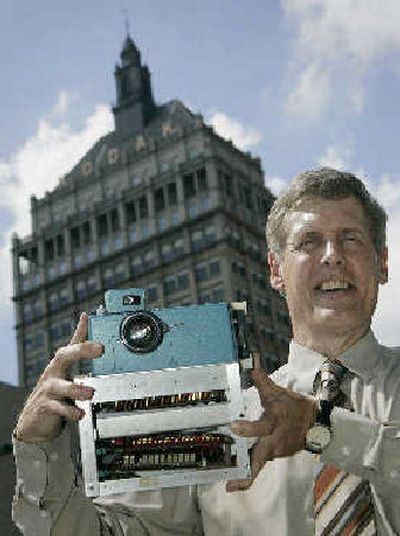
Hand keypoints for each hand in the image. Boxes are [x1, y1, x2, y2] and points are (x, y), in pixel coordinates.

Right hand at [15, 313, 102, 443]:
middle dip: (82, 350)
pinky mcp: (44, 407)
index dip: (80, 330)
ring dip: (77, 388)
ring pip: (60, 385)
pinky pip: (57, 407)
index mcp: (61, 365)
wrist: (33, 422)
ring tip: (90, 392)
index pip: (72, 344)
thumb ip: (78, 357)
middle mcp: (53, 373)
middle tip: (100, 349)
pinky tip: (79, 413)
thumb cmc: (54, 395)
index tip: (87, 317)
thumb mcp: (67, 375)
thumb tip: (92, 335)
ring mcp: (48, 390)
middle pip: (64, 356)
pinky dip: (70, 411)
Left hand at [227, 368, 316, 491]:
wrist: (315, 424)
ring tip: (231, 486)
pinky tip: (236, 482)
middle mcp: (274, 441)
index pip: (261, 426)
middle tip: (232, 484)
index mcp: (274, 423)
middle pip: (260, 458)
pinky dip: (250, 473)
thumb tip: (253, 368)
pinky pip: (260, 464)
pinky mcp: (274, 455)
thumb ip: (264, 383)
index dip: (248, 427)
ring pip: (259, 464)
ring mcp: (275, 451)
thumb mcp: (280, 393)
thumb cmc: (293, 407)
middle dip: (248, 472)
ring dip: (246, 477)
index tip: (234, 427)